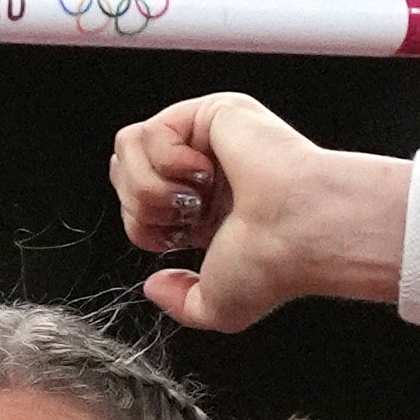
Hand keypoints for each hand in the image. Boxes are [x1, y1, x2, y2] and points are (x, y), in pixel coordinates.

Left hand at [113, 95, 373, 334]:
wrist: (297, 231)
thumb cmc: (273, 264)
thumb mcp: (217, 307)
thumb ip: (180, 303)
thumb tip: (154, 285)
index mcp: (206, 211)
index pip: (137, 206)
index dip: (144, 227)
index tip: (183, 238)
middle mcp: (205, 173)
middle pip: (123, 175)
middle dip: (144, 208)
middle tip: (190, 218)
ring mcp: (207, 139)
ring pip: (127, 149)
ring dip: (151, 186)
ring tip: (194, 197)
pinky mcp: (210, 112)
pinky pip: (148, 133)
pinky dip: (168, 162)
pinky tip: (207, 173)